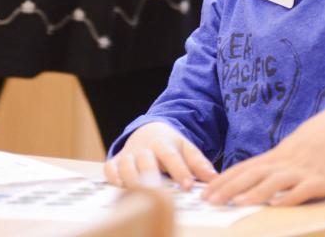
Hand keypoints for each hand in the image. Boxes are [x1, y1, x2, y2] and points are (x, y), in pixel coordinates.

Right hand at [103, 122, 217, 189]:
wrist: (147, 130)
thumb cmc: (169, 144)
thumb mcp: (186, 148)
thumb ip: (198, 163)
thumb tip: (214, 178)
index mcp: (163, 144)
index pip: (171, 157)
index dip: (179, 171)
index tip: (187, 186)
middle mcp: (144, 149)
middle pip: (147, 162)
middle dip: (152, 176)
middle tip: (160, 193)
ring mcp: (128, 155)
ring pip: (127, 167)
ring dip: (133, 180)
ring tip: (142, 195)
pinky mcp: (116, 161)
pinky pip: (110, 169)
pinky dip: (113, 177)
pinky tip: (121, 187)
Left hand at [201, 104, 324, 206]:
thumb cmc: (322, 135)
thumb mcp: (294, 145)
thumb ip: (277, 161)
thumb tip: (257, 175)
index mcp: (278, 154)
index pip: (245, 167)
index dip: (224, 179)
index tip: (205, 190)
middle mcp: (287, 162)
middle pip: (252, 174)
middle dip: (228, 188)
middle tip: (209, 200)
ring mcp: (304, 170)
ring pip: (274, 182)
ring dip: (254, 193)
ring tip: (236, 203)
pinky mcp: (323, 180)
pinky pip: (303, 190)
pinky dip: (289, 198)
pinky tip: (277, 206)